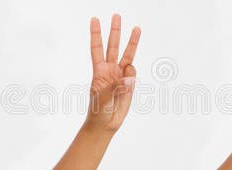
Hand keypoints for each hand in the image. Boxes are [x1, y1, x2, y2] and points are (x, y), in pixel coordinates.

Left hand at [84, 14, 140, 132]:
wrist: (106, 123)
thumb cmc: (98, 110)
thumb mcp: (102, 98)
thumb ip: (115, 86)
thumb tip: (128, 76)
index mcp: (99, 70)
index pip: (96, 48)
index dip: (95, 34)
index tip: (94, 19)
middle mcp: (110, 69)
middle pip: (113, 46)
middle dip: (115, 31)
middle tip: (116, 15)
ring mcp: (120, 75)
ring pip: (127, 54)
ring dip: (132, 42)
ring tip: (137, 28)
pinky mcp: (129, 83)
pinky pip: (133, 73)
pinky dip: (132, 76)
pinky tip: (127, 86)